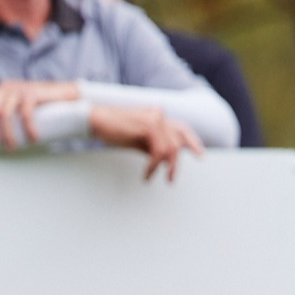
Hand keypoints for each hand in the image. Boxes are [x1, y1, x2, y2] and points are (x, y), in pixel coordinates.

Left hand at [0, 78, 83, 147]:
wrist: (66, 96)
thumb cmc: (40, 107)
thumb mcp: (18, 108)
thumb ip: (5, 114)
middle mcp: (6, 88)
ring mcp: (19, 89)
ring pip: (5, 114)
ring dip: (7, 134)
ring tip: (12, 148)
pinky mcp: (33, 93)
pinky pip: (25, 113)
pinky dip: (27, 128)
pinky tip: (33, 139)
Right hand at [85, 102, 203, 179]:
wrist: (95, 120)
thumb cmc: (113, 130)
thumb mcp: (137, 139)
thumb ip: (151, 145)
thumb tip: (164, 160)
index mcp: (158, 116)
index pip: (181, 128)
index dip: (192, 141)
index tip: (200, 156)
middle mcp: (159, 115)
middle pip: (178, 140)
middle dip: (176, 163)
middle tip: (171, 180)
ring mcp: (155, 119)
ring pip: (171, 148)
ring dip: (165, 167)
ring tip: (154, 178)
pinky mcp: (148, 126)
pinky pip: (159, 152)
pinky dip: (154, 166)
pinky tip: (146, 174)